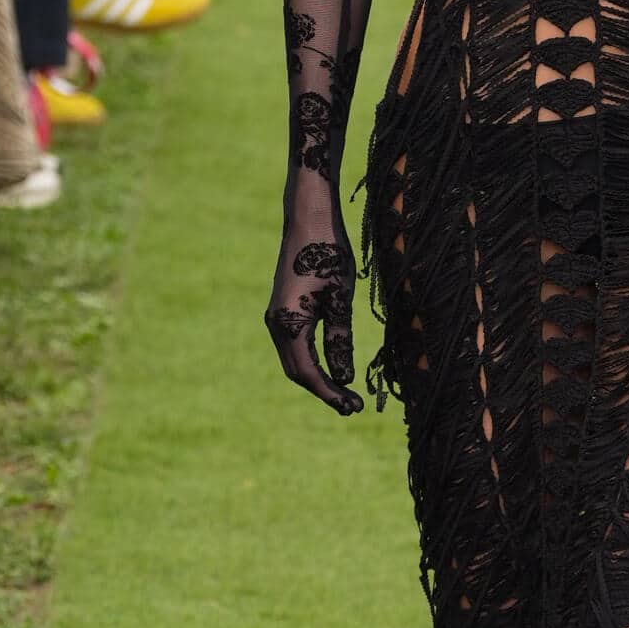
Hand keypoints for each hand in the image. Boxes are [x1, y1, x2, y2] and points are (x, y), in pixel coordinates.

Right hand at [265, 221, 363, 415]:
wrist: (308, 219)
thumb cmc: (329, 254)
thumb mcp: (341, 300)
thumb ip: (340, 341)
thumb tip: (343, 378)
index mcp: (288, 324)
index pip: (308, 373)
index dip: (330, 394)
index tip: (353, 408)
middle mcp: (275, 324)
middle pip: (297, 372)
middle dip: (324, 391)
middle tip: (353, 407)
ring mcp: (275, 317)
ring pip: (294, 361)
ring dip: (318, 378)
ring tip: (346, 393)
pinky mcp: (282, 310)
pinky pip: (294, 346)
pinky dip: (312, 361)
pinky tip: (332, 367)